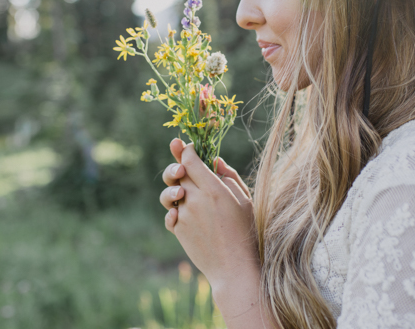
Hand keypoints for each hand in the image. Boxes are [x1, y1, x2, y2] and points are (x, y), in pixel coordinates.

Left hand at [160, 139, 256, 287]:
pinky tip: (181, 211)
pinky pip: (170, 213)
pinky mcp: (178, 229)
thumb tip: (215, 160)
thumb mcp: (244, 199)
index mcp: (213, 188)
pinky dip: (174, 210)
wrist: (233, 267)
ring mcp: (185, 214)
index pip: (190, 160)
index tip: (189, 147)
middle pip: (177, 172)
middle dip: (177, 165)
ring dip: (173, 188)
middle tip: (180, 165)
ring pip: (170, 192)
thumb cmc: (244, 231)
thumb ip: (229, 176)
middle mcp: (196, 199)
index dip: (186, 150)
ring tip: (181, 191)